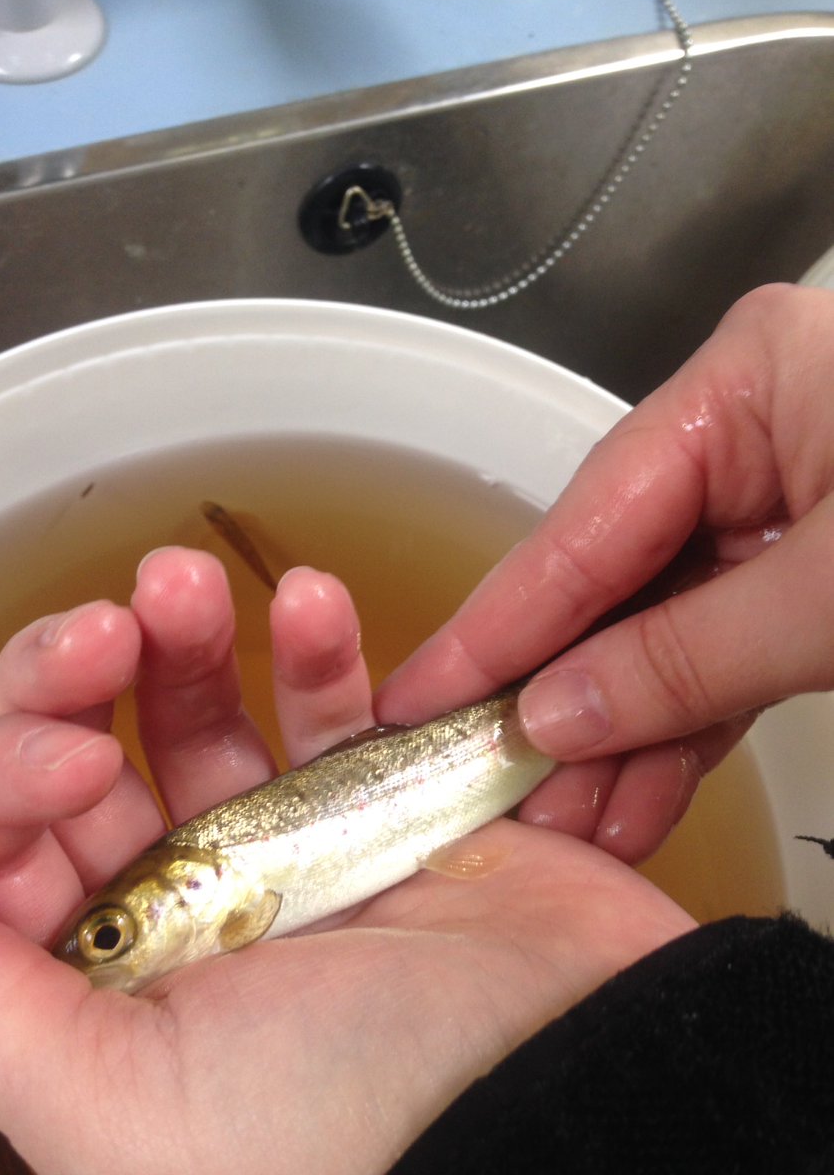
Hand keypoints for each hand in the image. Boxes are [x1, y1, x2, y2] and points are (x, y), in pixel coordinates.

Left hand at [0, 547, 691, 1174]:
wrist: (577, 1095)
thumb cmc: (367, 1136)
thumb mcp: (126, 1111)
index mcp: (98, 989)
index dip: (0, 775)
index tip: (79, 759)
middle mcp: (177, 918)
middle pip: (78, 756)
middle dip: (75, 673)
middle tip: (116, 626)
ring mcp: (280, 854)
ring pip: (195, 711)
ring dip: (184, 634)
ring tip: (189, 586)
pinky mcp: (378, 807)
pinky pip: (327, 707)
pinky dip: (315, 647)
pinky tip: (313, 606)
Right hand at [377, 283, 833, 864]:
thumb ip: (686, 658)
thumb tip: (553, 715)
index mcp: (744, 386)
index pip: (583, 525)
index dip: (497, 628)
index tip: (416, 700)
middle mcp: (747, 434)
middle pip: (614, 581)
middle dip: (563, 699)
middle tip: (491, 787)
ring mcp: (780, 503)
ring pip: (667, 630)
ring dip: (622, 735)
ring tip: (568, 824)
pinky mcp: (812, 569)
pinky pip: (726, 653)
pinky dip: (688, 727)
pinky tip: (638, 797)